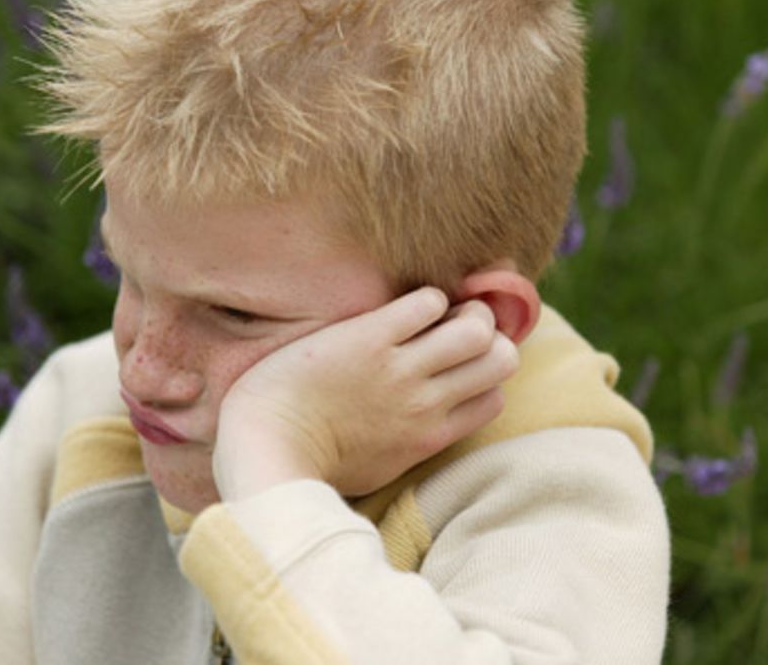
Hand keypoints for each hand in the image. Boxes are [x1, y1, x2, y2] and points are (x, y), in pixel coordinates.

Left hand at [212, 287, 519, 501]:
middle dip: (487, 338)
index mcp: (429, 436)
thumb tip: (425, 426)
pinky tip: (402, 307)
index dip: (484, 375)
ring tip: (437, 312)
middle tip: (456, 328)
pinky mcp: (368, 338)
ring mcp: (399, 370)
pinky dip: (425, 298)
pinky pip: (425, 303)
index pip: (494, 399)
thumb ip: (409, 445)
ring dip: (464, 310)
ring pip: (475, 329)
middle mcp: (425, 404)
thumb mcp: (376, 468)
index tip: (459, 363)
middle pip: (501, 360)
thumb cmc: (311, 464)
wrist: (267, 448)